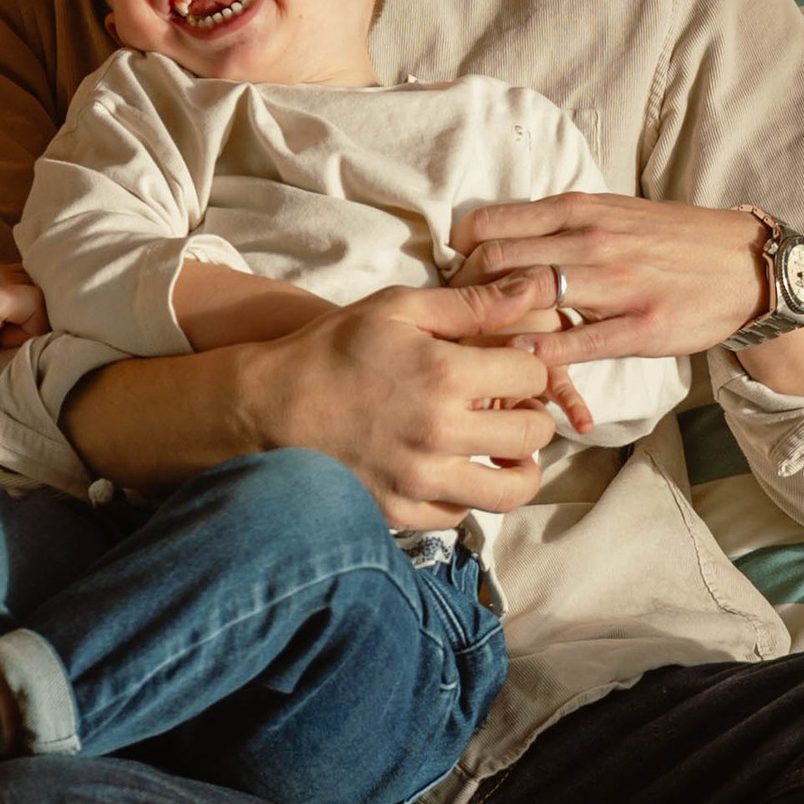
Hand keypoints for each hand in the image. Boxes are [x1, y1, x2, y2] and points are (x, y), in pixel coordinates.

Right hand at [226, 273, 573, 529]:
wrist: (268, 407)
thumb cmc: (334, 349)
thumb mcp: (397, 308)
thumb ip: (471, 303)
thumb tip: (534, 289)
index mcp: (444, 375)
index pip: (534, 374)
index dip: (529, 364)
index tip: (511, 363)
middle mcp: (440, 433)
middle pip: (534, 433)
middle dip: (532, 413)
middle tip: (511, 404)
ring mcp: (422, 480)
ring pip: (513, 489)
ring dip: (518, 466)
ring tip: (501, 447)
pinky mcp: (402, 513)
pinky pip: (464, 514)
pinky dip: (470, 492)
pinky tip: (454, 466)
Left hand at [452, 194, 803, 395]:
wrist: (743, 264)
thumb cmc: (670, 239)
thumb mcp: (612, 211)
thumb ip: (559, 221)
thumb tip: (498, 231)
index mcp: (581, 210)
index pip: (491, 224)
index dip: (459, 254)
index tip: (453, 276)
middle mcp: (593, 240)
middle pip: (498, 261)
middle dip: (465, 292)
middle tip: (454, 318)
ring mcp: (617, 284)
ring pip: (531, 296)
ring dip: (494, 324)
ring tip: (474, 345)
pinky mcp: (639, 327)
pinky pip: (576, 343)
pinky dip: (538, 354)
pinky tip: (517, 362)